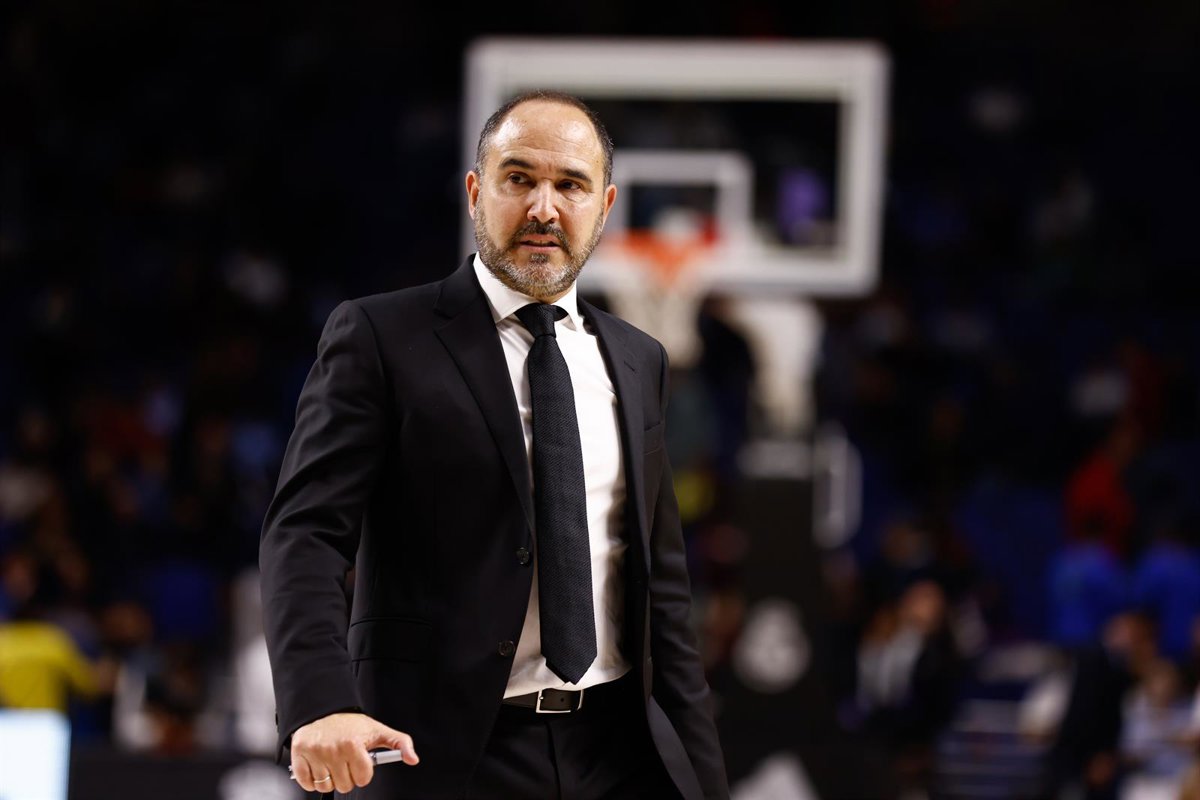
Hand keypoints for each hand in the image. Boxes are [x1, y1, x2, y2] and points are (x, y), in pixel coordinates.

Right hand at [290, 712, 418, 793]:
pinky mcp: (298, 756)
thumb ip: (400, 743)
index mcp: (353, 744)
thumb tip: (413, 758)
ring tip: (332, 762)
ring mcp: (314, 754)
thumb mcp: (378, 730)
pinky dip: (312, 781)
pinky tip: (318, 766)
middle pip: (345, 785)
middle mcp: (332, 750)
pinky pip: (307, 784)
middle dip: (348, 775)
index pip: (364, 778)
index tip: (359, 761)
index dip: (364, 771)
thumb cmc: (350, 724)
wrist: (322, 710)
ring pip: (326, 786)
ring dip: (330, 779)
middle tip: (345, 761)